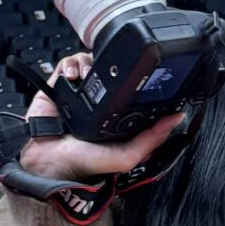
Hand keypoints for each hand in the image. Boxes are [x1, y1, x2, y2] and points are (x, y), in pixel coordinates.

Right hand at [15, 53, 181, 182]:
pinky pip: (68, 64)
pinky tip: (73, 76)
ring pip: (91, 63)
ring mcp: (80, 93)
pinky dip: (71, 64)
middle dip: (113, 66)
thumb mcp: (127, 156)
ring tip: (87, 73)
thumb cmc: (84, 163)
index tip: (145, 74)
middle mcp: (101, 103)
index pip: (135, 91)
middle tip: (111, 71)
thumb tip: (177, 118)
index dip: (140, 82)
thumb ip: (152, 138)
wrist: (46, 161)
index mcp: (119, 117)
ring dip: (91, 62)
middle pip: (112, 72)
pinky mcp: (59, 87)